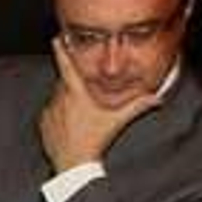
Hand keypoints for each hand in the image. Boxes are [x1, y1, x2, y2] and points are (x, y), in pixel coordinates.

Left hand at [39, 35, 163, 171]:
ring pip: (57, 98)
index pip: (67, 66)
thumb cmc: (94, 140)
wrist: (73, 163)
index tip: (57, 38)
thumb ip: (138, 106)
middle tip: (85, 93)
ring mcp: (49, 111)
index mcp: (76, 94)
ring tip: (80, 114)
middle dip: (74, 84)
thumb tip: (157, 99)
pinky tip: (71, 124)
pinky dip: (59, 113)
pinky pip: (50, 112)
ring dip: (67, 100)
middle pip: (65, 83)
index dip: (62, 50)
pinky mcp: (43, 123)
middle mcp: (59, 99)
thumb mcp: (117, 121)